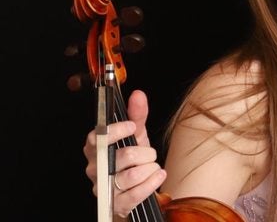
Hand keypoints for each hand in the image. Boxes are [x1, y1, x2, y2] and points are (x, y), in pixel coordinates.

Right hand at [83, 90, 166, 216]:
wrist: (135, 187)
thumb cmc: (132, 159)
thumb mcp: (136, 135)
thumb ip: (137, 115)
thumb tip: (138, 95)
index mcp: (96, 149)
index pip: (98, 137)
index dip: (117, 130)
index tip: (133, 126)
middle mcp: (96, 168)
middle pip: (124, 155)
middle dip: (145, 153)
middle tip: (149, 154)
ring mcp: (104, 187)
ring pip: (133, 174)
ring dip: (150, 168)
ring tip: (151, 167)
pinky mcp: (115, 203)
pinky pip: (136, 193)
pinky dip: (153, 182)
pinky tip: (158, 176)